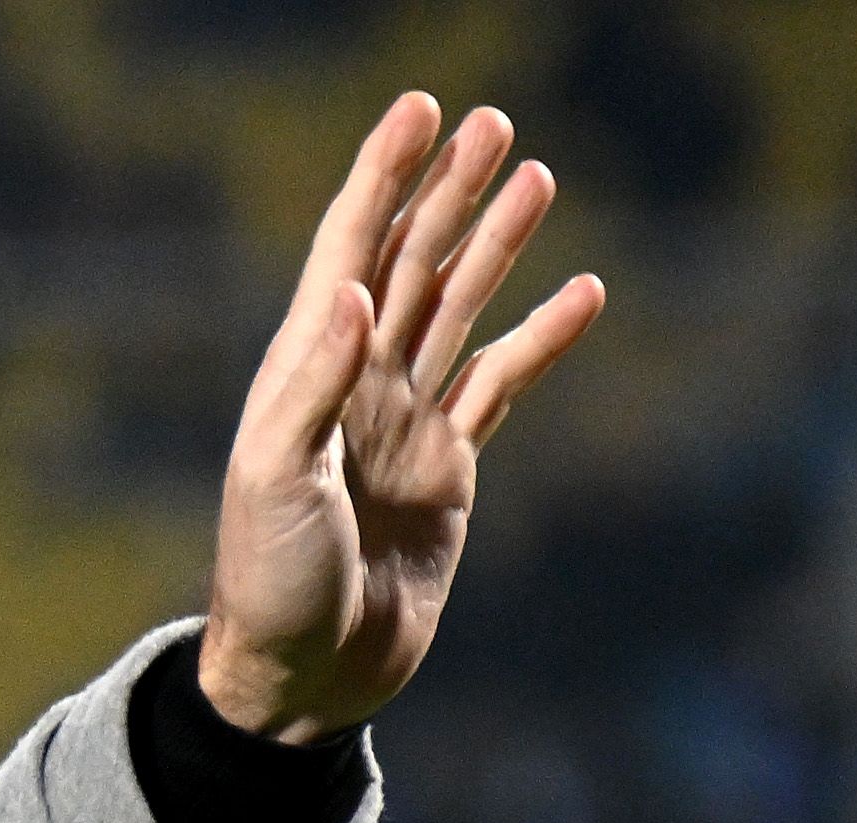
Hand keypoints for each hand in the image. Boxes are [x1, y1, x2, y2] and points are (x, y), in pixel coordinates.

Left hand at [199, 95, 607, 742]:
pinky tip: (584, 293)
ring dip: (497, 246)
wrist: (304, 678)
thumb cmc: (271, 583)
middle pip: (410, 263)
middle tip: (495, 123)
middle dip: (449, 193)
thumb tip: (349, 291)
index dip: (380, 178)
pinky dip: (541, 340)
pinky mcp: (446, 467)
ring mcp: (402, 423)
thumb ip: (313, 386)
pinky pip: (501, 385)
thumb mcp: (276, 481)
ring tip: (539, 176)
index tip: (418, 110)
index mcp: (303, 375)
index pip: (346, 252)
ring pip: (459, 310)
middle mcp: (354, 385)